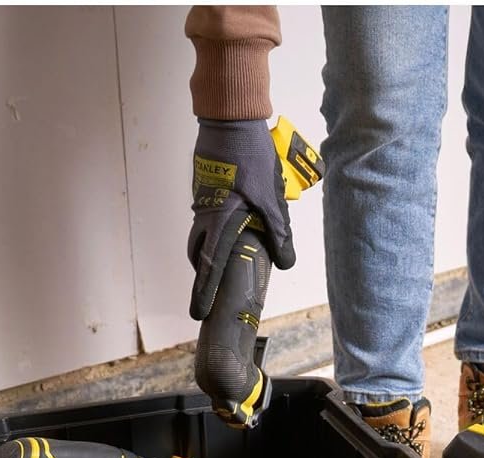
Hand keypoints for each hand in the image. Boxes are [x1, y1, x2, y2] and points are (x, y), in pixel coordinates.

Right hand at [187, 118, 294, 320]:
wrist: (230, 119)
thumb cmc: (251, 156)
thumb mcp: (272, 198)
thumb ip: (279, 232)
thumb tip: (286, 262)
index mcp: (219, 220)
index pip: (210, 265)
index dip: (204, 291)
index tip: (198, 312)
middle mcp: (204, 214)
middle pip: (199, 254)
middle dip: (204, 275)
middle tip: (211, 290)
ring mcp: (201, 200)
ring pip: (201, 235)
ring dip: (209, 251)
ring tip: (226, 259)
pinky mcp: (204, 187)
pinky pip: (205, 217)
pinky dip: (214, 229)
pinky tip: (233, 225)